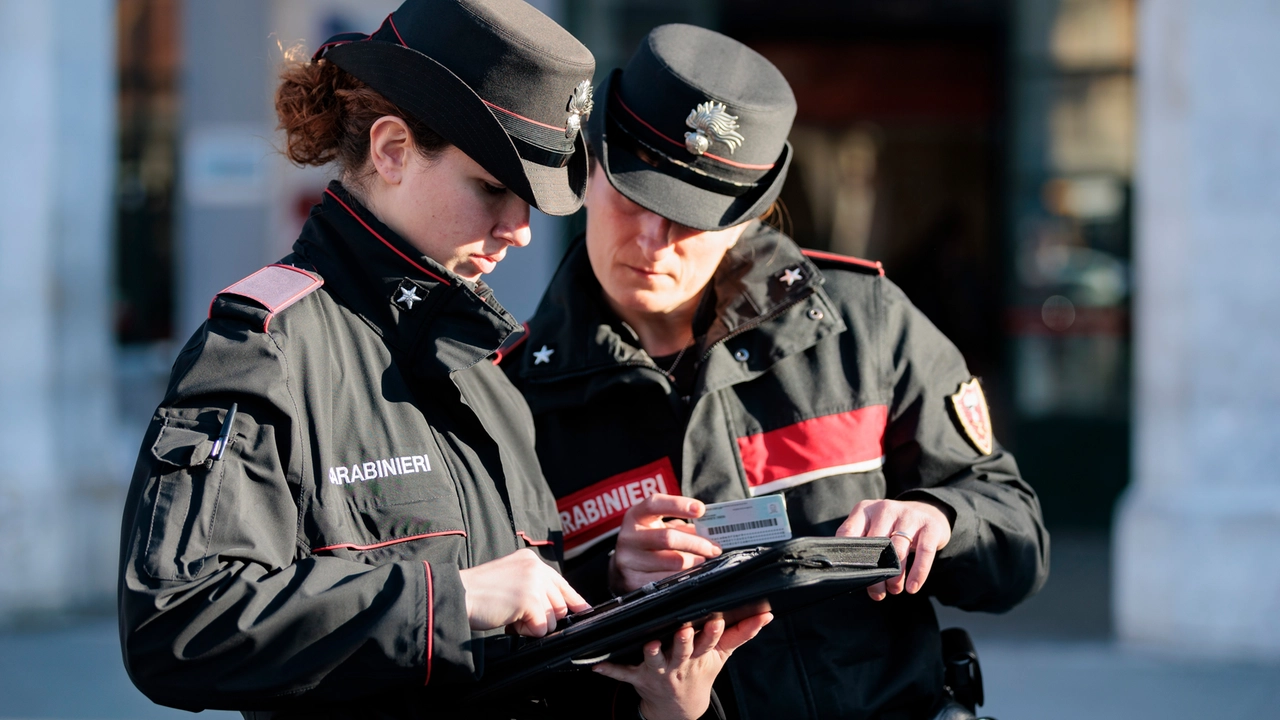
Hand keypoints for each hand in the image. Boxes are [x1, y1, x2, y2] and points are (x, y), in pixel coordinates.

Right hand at [458, 549, 589, 636]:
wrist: (457, 595)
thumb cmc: (478, 593)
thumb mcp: (510, 579)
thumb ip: (533, 586)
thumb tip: (559, 608)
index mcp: (531, 560)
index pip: (561, 583)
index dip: (573, 600)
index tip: (583, 610)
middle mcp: (536, 568)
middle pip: (560, 605)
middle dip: (543, 617)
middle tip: (517, 615)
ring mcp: (534, 582)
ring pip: (552, 619)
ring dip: (533, 625)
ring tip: (510, 615)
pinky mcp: (530, 600)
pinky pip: (541, 628)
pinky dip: (526, 631)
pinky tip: (509, 621)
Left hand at [594, 612, 772, 719]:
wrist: (679, 706)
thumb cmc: (699, 671)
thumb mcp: (722, 655)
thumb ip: (743, 633)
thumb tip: (766, 614)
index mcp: (700, 656)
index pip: (710, 642)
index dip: (713, 632)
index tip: (715, 620)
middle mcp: (679, 664)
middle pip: (683, 651)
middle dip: (684, 642)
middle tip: (683, 629)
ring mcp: (658, 671)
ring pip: (654, 660)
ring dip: (651, 653)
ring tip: (649, 643)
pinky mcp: (638, 677)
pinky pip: (622, 673)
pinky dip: (609, 670)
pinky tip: (597, 665)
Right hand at [609, 494, 721, 593]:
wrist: (624, 566)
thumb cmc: (650, 541)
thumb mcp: (661, 527)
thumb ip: (684, 527)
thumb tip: (714, 532)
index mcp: (635, 516)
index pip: (654, 504)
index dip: (678, 505)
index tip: (701, 509)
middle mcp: (628, 537)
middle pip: (667, 538)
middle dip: (696, 543)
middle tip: (714, 548)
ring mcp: (628, 560)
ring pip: (671, 562)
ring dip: (693, 562)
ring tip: (703, 561)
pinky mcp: (632, 582)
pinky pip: (666, 581)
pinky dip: (683, 578)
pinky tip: (690, 575)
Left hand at [836, 499, 950, 600]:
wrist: (928, 510)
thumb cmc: (894, 527)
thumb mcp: (874, 528)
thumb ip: (863, 546)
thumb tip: (855, 579)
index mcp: (865, 510)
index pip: (848, 533)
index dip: (847, 557)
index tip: (851, 577)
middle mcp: (886, 509)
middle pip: (875, 546)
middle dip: (875, 574)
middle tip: (877, 592)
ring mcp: (909, 516)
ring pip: (898, 551)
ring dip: (895, 576)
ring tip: (894, 589)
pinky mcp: (930, 526)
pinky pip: (924, 552)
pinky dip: (918, 573)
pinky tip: (912, 588)